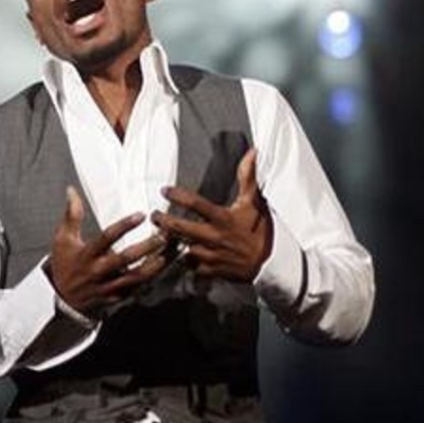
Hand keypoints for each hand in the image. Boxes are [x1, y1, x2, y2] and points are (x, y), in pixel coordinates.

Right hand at [48, 186, 167, 315]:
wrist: (65, 300)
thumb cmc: (65, 265)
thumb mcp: (63, 239)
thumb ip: (71, 215)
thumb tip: (72, 192)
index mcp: (87, 254)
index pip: (107, 237)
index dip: (124, 225)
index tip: (141, 215)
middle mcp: (99, 270)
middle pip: (126, 258)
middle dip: (146, 246)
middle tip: (162, 236)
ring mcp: (109, 285)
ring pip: (135, 277)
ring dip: (153, 266)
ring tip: (166, 254)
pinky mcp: (117, 297)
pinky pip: (137, 289)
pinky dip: (150, 280)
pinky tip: (161, 271)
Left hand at [151, 148, 272, 281]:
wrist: (270, 262)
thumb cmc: (259, 230)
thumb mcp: (254, 202)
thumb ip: (248, 177)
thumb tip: (252, 153)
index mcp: (223, 219)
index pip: (195, 204)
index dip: (177, 195)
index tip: (164, 190)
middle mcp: (214, 237)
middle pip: (180, 228)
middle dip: (163, 220)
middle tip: (154, 215)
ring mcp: (210, 255)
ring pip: (181, 248)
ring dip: (168, 241)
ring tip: (157, 233)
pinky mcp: (209, 270)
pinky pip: (188, 266)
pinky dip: (179, 260)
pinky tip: (169, 253)